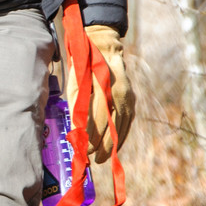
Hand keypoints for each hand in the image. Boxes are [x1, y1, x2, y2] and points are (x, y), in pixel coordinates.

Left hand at [68, 24, 134, 162]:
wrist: (103, 46)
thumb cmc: (84, 65)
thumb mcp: (75, 82)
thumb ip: (77, 105)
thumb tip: (76, 131)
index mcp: (103, 88)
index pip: (98, 119)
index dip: (92, 137)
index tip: (85, 150)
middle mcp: (119, 93)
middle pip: (114, 126)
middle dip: (104, 146)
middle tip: (94, 159)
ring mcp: (128, 96)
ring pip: (123, 126)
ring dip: (114, 144)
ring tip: (104, 158)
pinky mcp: (130, 98)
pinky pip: (127, 121)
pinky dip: (122, 134)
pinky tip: (115, 145)